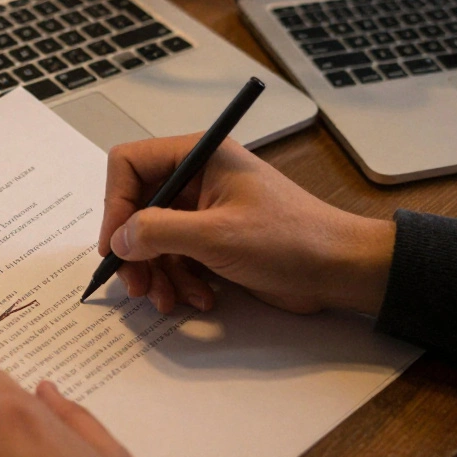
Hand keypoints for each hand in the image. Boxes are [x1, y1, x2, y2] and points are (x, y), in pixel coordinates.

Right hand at [97, 135, 395, 315]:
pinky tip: (199, 298)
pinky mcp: (213, 239)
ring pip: (153, 238)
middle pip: (137, 207)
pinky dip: (180, 281)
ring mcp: (204, 209)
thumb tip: (118, 241)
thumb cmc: (289, 240)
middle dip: (135, 251)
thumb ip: (159, 233)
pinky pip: (176, 257)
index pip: (129, 165)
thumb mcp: (217, 235)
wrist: (341, 270)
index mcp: (198, 156)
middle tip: (136, 287)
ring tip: (169, 301)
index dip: (115, 204)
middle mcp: (196, 177)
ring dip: (157, 273)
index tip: (115, 247)